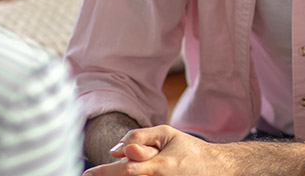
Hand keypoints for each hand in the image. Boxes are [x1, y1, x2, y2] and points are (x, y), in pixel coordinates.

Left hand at [83, 125, 216, 175]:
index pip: (125, 170)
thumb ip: (140, 136)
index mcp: (159, 166)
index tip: (87, 173)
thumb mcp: (166, 133)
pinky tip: (130, 173)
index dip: (104, 172)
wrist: (216, 168)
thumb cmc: (188, 149)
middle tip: (92, 175)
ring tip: (110, 172)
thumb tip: (116, 149)